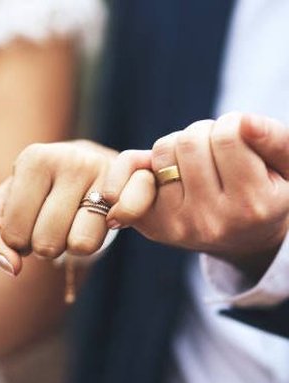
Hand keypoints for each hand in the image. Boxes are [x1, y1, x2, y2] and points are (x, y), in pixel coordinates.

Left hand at [0, 140, 133, 274]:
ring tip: (76, 220)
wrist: (83, 168)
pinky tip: (108, 217)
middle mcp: (70, 157)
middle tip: (54, 222)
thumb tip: (12, 267)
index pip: (14, 236)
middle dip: (46, 245)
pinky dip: (112, 229)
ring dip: (76, 245)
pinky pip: (123, 223)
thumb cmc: (35, 196)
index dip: (19, 240)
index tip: (30, 219)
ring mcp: (105, 168)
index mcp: (33, 159)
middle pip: (46, 244)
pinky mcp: (136, 180)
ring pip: (81, 245)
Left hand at [105, 112, 288, 277]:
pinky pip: (131, 169)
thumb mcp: (288, 169)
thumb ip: (276, 141)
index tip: (240, 137)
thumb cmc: (266, 193)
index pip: (228, 136)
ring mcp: (176, 224)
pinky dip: (141, 160)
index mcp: (251, 206)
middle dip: (204, 134)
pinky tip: (160, 171)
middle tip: (215, 150)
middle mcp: (210, 221)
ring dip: (178, 146)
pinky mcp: (150, 222)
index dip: (233, 124)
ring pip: (163, 151)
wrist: (242, 238)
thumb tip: (244, 122)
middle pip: (189, 142)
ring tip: (196, 163)